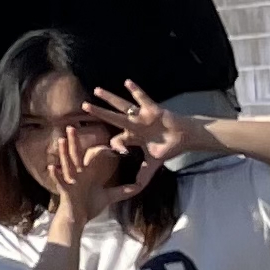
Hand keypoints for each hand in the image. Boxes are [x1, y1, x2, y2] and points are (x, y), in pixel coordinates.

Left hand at [92, 78, 219, 172]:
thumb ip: (144, 174)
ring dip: (109, 98)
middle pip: (112, 118)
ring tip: (96, 90)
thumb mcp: (154, 162)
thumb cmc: (168, 147)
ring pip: (122, 105)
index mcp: (132, 136)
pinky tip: (127, 82)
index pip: (117, 139)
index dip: (115, 144)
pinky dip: (136, 91)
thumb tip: (137, 188)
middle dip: (98, 113)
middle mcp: (133, 125)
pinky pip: (142, 99)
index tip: (116, 150)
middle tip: (83, 106)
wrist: (185, 137)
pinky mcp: (153, 110)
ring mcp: (142, 116)